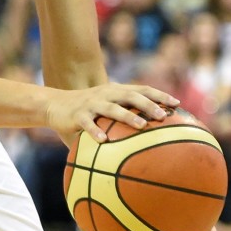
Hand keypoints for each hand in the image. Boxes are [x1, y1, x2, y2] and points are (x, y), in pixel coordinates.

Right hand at [46, 82, 180, 145]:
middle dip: (148, 104)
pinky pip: (88, 124)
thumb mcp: (105, 107)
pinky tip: (104, 141)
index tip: (177, 103)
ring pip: (112, 109)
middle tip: (163, 115)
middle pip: (130, 96)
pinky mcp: (77, 115)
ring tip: (142, 126)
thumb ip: (123, 116)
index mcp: (115, 91)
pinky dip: (96, 131)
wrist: (54, 105)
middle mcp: (105, 94)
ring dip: (128, 117)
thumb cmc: (86, 110)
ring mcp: (91, 104)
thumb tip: (149, 137)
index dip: (159, 95)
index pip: (141, 89)